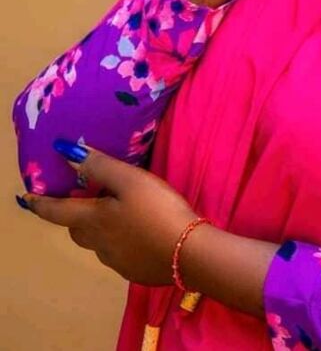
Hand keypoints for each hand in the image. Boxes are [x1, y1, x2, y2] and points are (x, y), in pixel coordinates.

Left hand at [19, 143, 196, 285]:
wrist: (189, 253)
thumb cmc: (157, 210)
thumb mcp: (131, 180)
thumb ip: (101, 166)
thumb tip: (70, 154)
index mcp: (93, 220)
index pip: (57, 211)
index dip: (41, 202)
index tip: (27, 197)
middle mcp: (99, 244)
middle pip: (77, 229)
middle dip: (75, 215)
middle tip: (85, 198)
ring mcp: (117, 261)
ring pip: (98, 242)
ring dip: (100, 228)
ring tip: (118, 212)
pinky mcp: (135, 270)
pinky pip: (119, 252)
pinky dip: (121, 240)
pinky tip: (141, 231)